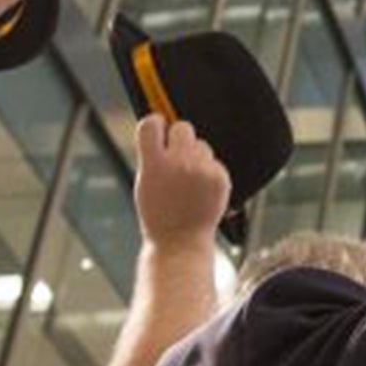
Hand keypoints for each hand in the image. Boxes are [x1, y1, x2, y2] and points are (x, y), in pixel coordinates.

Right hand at [133, 115, 230, 249]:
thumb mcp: (144, 183)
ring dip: (196, 156)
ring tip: (189, 181)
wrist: (180, 242)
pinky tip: (201, 190)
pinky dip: (209, 171)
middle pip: (182, 127)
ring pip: (201, 145)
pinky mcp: (220, 178)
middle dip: (178, 138)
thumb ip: (152, 156)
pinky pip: (214, 161)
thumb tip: (160, 126)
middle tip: (175, 157)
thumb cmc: (159, 214)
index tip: (157, 128)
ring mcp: (202, 170)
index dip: (155, 123)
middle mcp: (179, 163)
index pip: (151, 124)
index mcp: (154, 165)